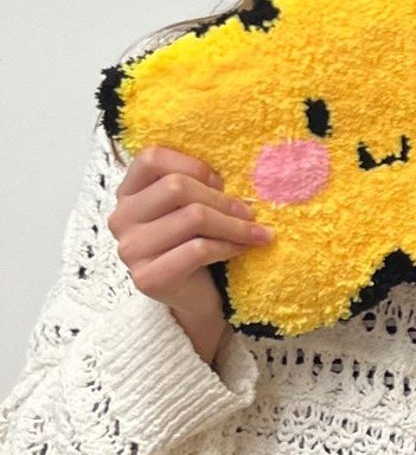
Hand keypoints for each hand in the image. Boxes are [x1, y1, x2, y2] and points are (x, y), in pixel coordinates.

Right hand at [108, 148, 268, 363]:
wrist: (194, 297)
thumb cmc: (194, 243)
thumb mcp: (190, 207)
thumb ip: (197, 185)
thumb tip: (237, 167)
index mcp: (128, 193)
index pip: (151, 158)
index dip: (192, 165)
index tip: (220, 182)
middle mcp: (121, 219)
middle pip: (176, 187)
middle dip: (222, 199)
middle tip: (249, 211)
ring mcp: (130, 250)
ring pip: (193, 217)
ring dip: (234, 224)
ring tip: (255, 231)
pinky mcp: (147, 278)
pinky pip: (198, 249)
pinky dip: (229, 246)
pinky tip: (242, 248)